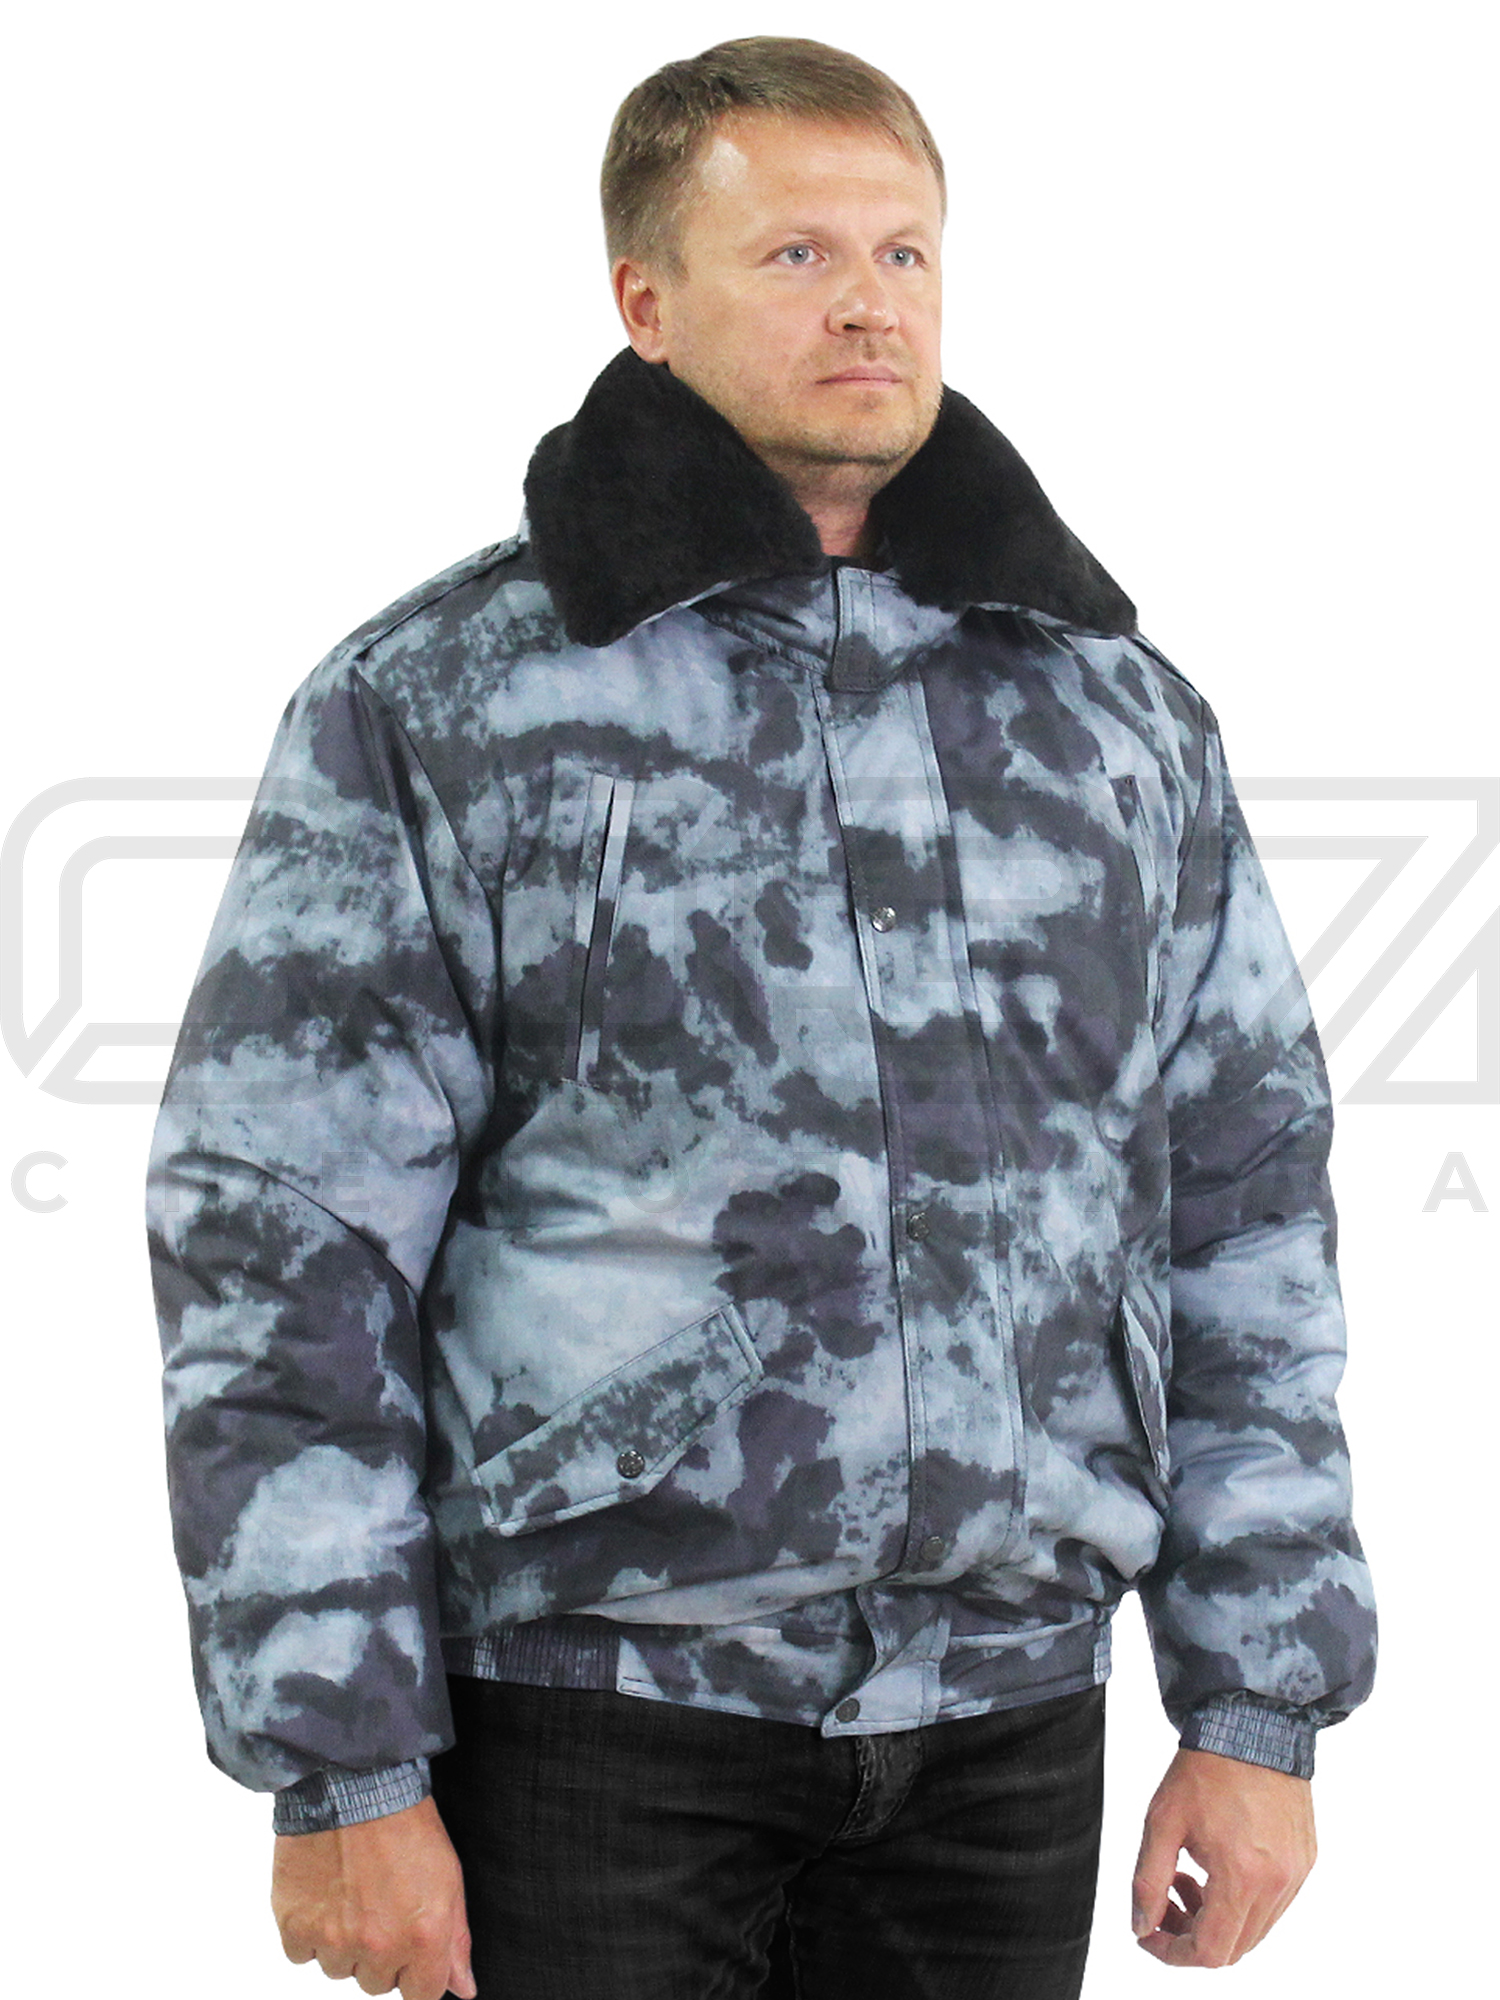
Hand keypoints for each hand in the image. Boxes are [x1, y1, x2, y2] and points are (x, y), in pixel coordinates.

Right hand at [271, 1794, 476, 1999]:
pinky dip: (310, 1931)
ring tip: (352, 1892)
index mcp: (423, 1937)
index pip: (420, 1995)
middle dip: (381, 1953)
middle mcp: (378, 1945)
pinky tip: (324, 1894)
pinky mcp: (295, 1925)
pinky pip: (302, 1954)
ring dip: (345, 1942)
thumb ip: (455, 1941)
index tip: (412, 1948)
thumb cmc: (406, 1823)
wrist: (353, 1784)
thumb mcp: (449, 1877)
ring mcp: (334, 1938)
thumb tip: (463, 1989)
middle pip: (377, 1984)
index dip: (417, 1972)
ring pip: (339, 1968)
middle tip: (380, 1904)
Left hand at [1131, 1748, 1315, 1967]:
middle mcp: (1278, 1884)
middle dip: (1192, 1935)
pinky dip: (1243, 1900)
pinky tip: (1218, 1865)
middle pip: (1234, 1948)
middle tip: (1166, 1900)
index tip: (1150, 1935)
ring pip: (1255, 1930)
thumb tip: (1142, 1926)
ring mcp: (1297, 1874)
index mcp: (1241, 1877)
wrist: (1252, 1725)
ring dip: (1217, 1919)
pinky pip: (1273, 1904)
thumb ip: (1148, 1881)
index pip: (1210, 1952)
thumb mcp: (1162, 1823)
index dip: (1173, 1953)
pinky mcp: (1305, 1860)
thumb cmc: (1206, 1768)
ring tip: (1190, 1877)